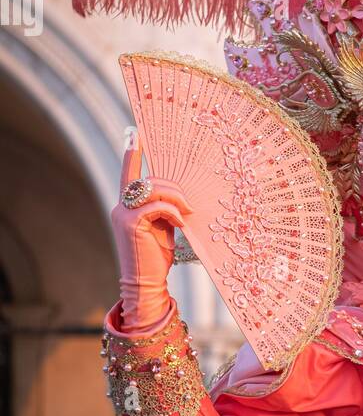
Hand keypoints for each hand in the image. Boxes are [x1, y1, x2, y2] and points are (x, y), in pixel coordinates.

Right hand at [111, 140, 191, 333]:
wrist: (146, 283)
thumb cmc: (157, 258)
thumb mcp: (162, 228)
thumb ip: (164, 209)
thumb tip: (181, 195)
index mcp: (127, 205)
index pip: (129, 174)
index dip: (131, 153)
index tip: (133, 132)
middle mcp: (120, 206)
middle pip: (148, 179)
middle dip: (173, 186)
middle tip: (189, 204)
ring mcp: (123, 214)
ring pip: (153, 188)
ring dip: (176, 197)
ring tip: (188, 211)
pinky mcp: (131, 223)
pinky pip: (157, 205)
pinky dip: (173, 210)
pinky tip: (181, 222)